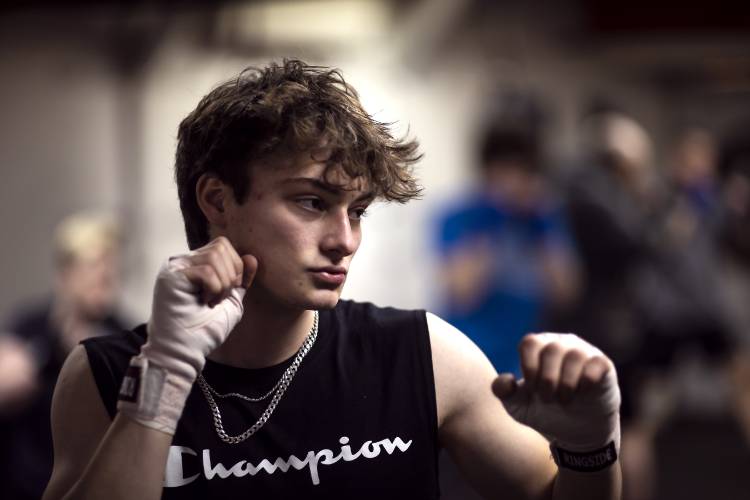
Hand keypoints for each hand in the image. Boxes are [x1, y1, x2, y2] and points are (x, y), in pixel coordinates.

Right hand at [118, 237, 256, 433]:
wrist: (186, 351)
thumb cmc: (205, 330)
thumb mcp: (231, 302)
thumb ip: (241, 280)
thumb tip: (251, 257)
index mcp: (196, 264)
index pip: (224, 245)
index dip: (235, 267)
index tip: (226, 294)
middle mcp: (183, 261)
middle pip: (221, 246)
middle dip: (231, 274)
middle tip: (218, 299)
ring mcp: (175, 266)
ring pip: (214, 256)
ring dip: (222, 284)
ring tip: (210, 302)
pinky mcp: (171, 276)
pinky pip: (206, 270)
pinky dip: (213, 288)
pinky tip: (203, 302)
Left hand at [492, 333, 620, 452]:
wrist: (576, 431)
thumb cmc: (545, 410)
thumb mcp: (518, 406)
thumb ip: (504, 392)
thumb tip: (504, 381)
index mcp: (539, 347)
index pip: (530, 343)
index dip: (529, 367)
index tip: (531, 389)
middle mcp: (561, 343)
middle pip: (551, 349)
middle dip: (547, 379)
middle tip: (548, 400)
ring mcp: (584, 352)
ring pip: (574, 355)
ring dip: (566, 383)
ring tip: (564, 400)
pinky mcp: (603, 365)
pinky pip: (596, 364)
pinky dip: (586, 382)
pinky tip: (582, 394)